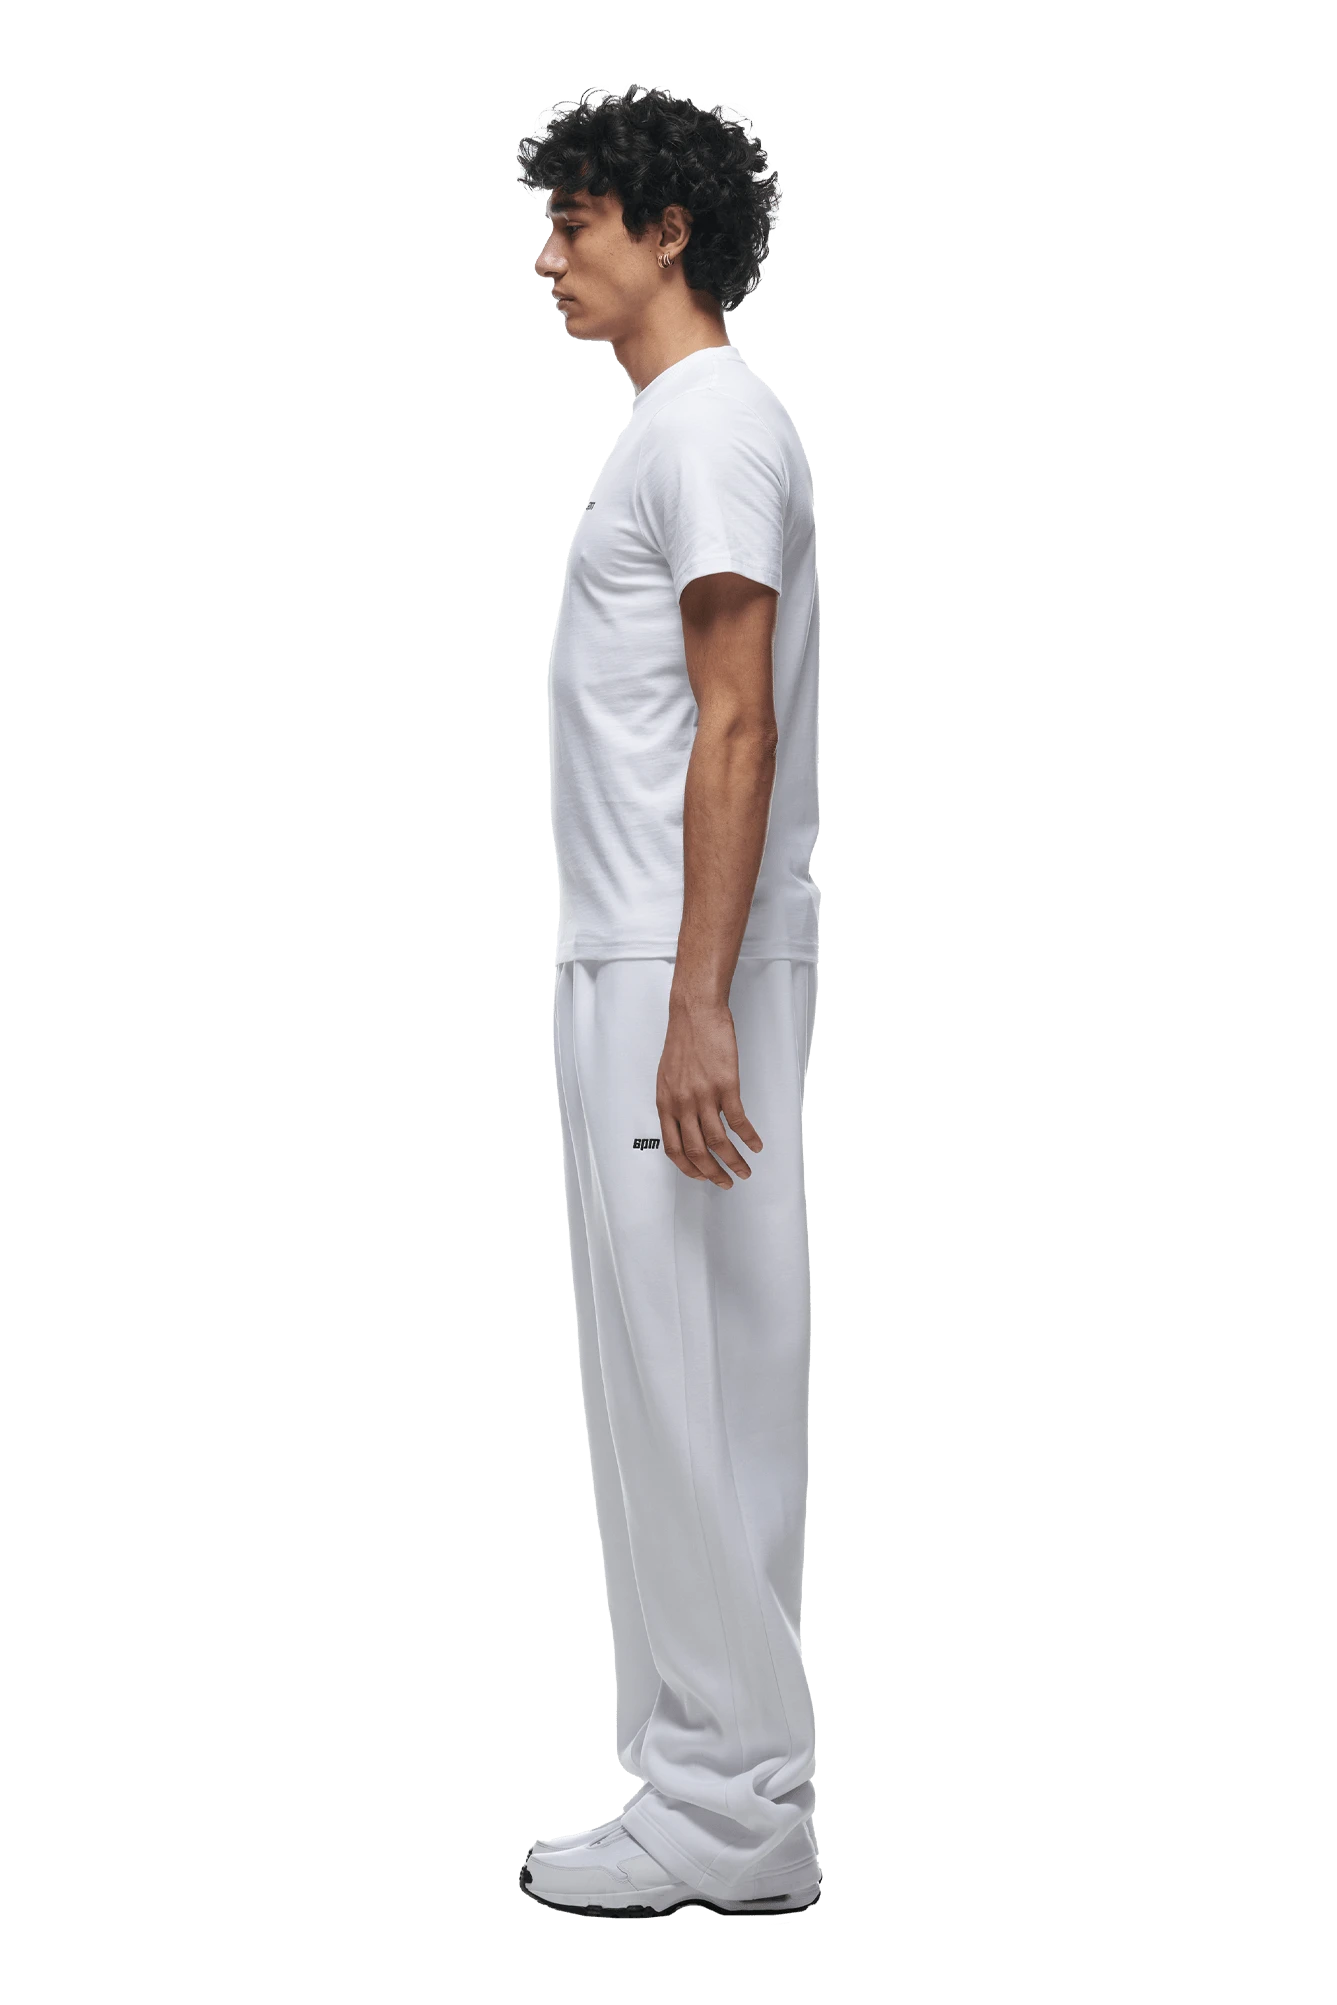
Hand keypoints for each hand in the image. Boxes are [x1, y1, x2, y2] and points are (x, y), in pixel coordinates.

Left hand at [655, 998, 763, 1187]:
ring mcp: (704, 1096)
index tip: (700, 1175)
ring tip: (745, 1170)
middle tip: (726, 1182)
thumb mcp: (667, 1076)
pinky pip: (738, 1121)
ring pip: (719, 1142)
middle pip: (697, 1151)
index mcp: (665, 1103)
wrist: (695, 1012)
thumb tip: (684, 1123)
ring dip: (734, 1161)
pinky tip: (755, 1144)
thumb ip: (674, 1102)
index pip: (673, 1148)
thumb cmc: (683, 1039)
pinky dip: (749, 1137)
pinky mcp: (725, 1086)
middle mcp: (682, 1104)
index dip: (688, 1168)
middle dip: (713, 1173)